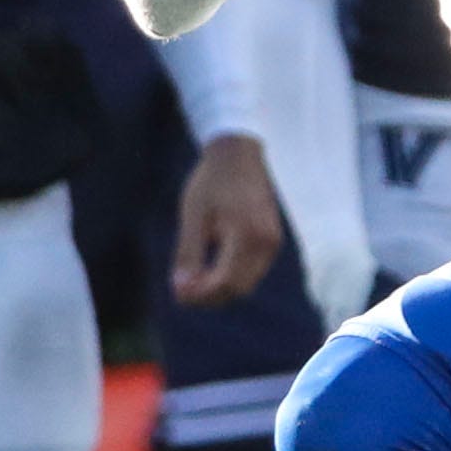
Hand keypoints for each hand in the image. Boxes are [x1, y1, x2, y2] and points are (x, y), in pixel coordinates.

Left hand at [171, 133, 284, 308]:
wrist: (237, 153)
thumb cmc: (212, 181)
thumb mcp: (193, 216)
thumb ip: (188, 254)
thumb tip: (180, 289)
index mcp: (247, 235)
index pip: (226, 282)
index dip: (201, 295)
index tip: (178, 294)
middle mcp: (266, 243)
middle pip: (238, 289)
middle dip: (210, 296)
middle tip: (181, 291)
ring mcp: (272, 242)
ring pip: (246, 283)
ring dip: (220, 289)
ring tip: (192, 280)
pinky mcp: (271, 240)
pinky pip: (252, 271)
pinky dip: (231, 277)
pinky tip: (209, 269)